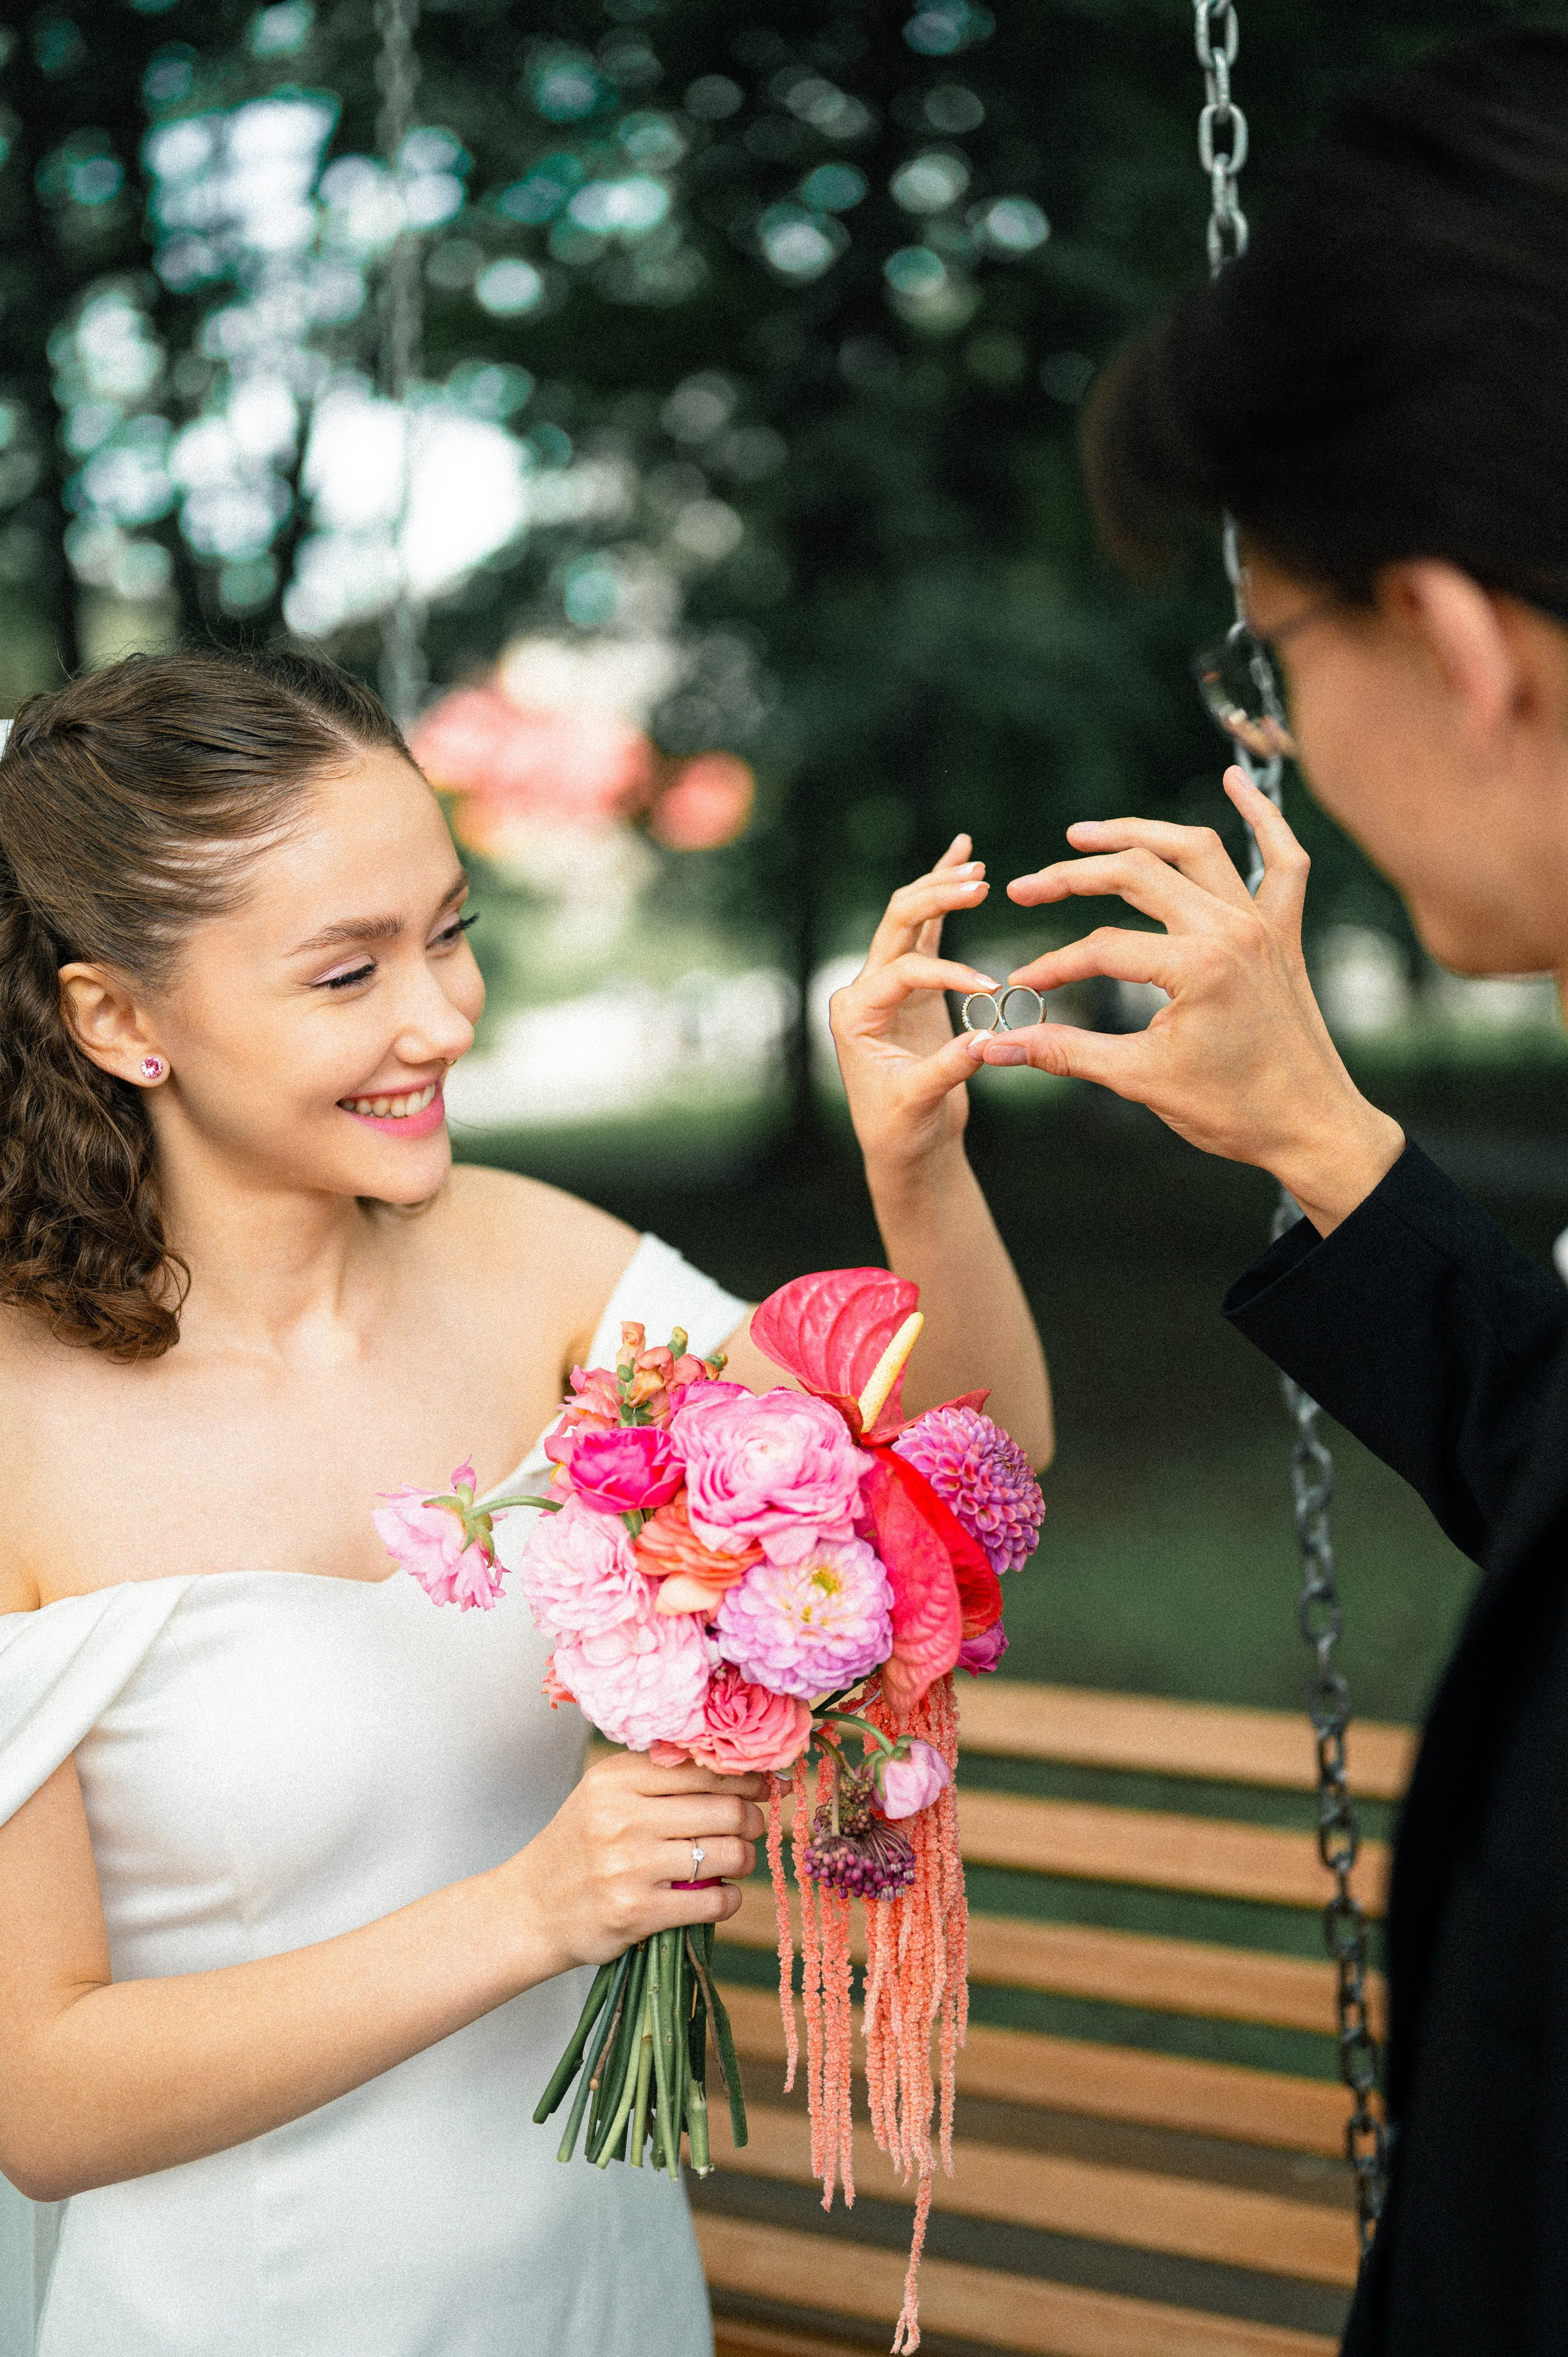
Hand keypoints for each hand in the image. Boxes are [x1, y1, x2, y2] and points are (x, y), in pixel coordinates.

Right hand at [512, 1751, 765, 1975]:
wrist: (529, 1910)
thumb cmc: (578, 1846)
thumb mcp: (604, 1795)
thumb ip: (658, 1776)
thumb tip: (736, 1766)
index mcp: (616, 1778)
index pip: (703, 1767)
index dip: (745, 1776)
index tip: (762, 1785)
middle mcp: (621, 1817)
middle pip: (724, 1808)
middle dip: (752, 1818)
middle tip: (754, 1825)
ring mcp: (628, 1867)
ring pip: (727, 1853)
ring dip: (746, 1858)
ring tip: (739, 1860)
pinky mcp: (636, 1913)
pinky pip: (713, 1901)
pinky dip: (731, 1899)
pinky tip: (724, 1895)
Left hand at [829, 835, 998, 1176]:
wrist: (904, 1144)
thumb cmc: (901, 1128)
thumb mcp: (918, 1101)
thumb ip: (948, 1067)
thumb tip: (986, 1041)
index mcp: (854, 1012)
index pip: (904, 970)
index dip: (949, 974)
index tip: (988, 990)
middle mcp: (865, 989)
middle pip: (897, 924)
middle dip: (937, 897)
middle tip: (979, 882)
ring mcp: (889, 984)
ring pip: (910, 920)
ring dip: (940, 888)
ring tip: (974, 863)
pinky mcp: (915, 986)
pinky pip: (927, 933)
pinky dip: (943, 901)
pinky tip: (960, 863)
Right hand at [964, 771, 1403, 1233]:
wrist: (1315, 1131)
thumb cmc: (1234, 1112)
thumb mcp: (1141, 1080)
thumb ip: (1065, 1053)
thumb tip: (995, 1047)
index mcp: (1199, 965)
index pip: (1102, 948)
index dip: (1054, 967)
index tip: (1021, 986)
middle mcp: (1232, 929)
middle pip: (1139, 873)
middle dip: (1075, 875)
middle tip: (1027, 888)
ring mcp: (1263, 925)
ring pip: (1197, 849)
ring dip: (1140, 833)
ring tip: (1085, 834)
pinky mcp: (1284, 933)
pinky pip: (1282, 860)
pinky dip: (1263, 817)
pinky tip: (1235, 780)